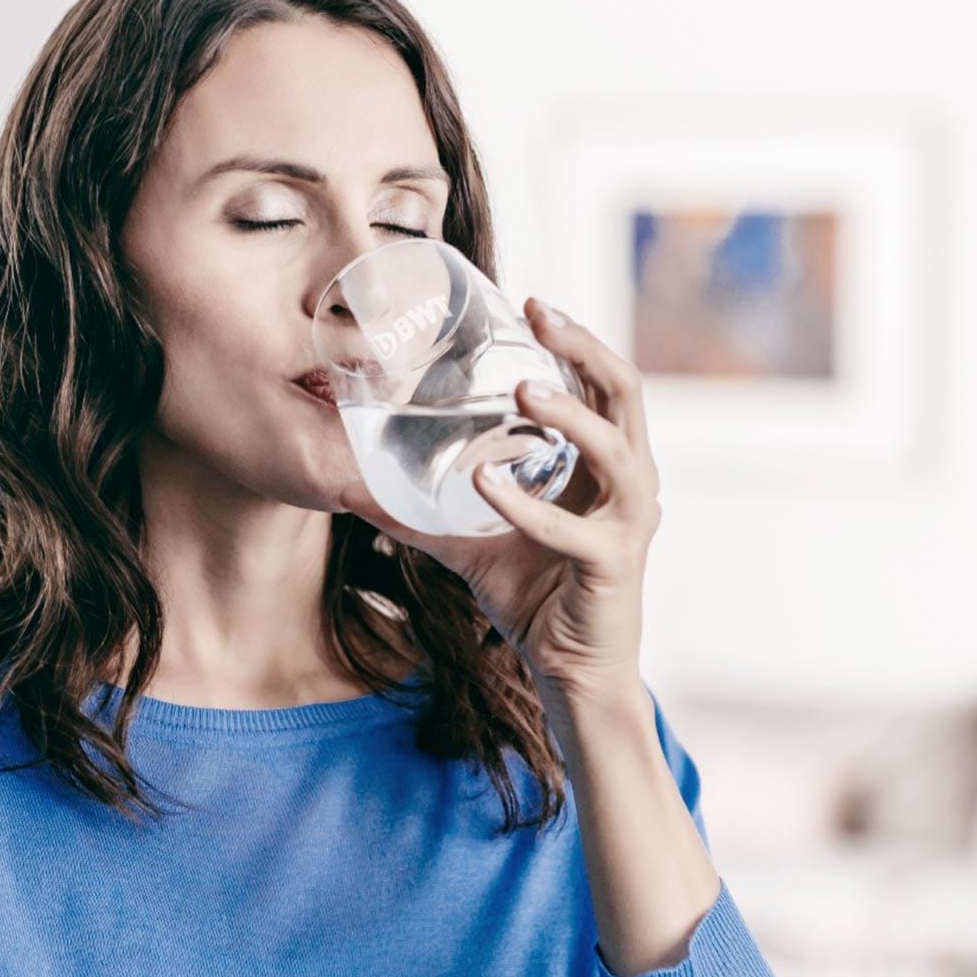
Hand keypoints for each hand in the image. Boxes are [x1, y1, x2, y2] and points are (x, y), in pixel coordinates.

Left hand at [337, 296, 662, 707]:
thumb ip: (418, 516)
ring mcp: (628, 524)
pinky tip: (484, 486)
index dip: (576, 340)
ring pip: (615, 451)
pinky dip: (526, 507)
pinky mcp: (613, 566)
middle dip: (584, 348)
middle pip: (625, 393)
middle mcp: (629, 484)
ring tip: (521, 390)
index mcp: (603, 467)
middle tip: (539, 314)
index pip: (604, 385)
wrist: (570, 673)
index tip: (532, 303)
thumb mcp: (469, 544)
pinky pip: (571, 530)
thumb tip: (347, 491)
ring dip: (568, 415)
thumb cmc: (534, 598)